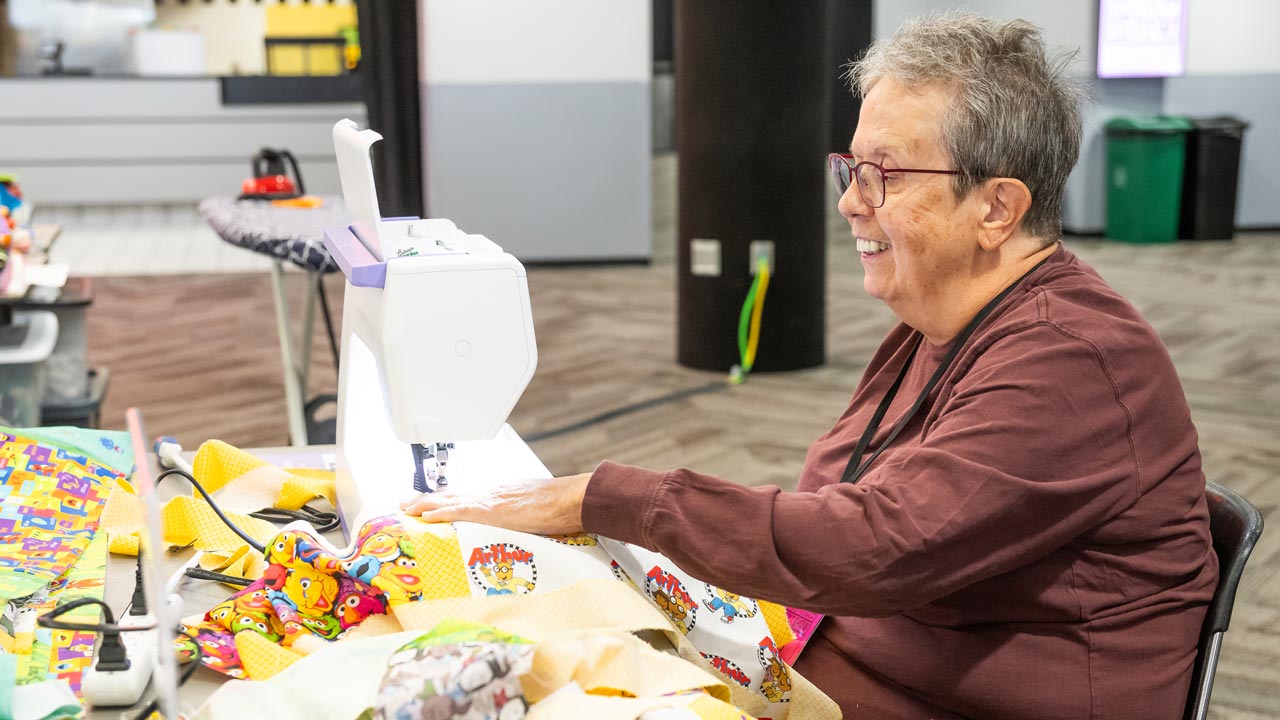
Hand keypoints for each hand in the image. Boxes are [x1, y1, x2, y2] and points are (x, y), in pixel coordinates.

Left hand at [399, 473, 592, 535]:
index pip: (466, 494)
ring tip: (407, 509)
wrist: (572, 498)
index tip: (430, 501)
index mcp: (501, 493)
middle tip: (406, 503)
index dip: (445, 498)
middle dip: (427, 499)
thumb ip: (521, 515)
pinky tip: (426, 516)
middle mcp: (492, 493)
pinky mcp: (494, 511)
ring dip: (426, 505)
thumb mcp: (535, 507)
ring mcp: (491, 500)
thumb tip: (518, 525)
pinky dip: (441, 512)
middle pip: (452, 494)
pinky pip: (461, 511)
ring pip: (450, 499)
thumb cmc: (561, 504)